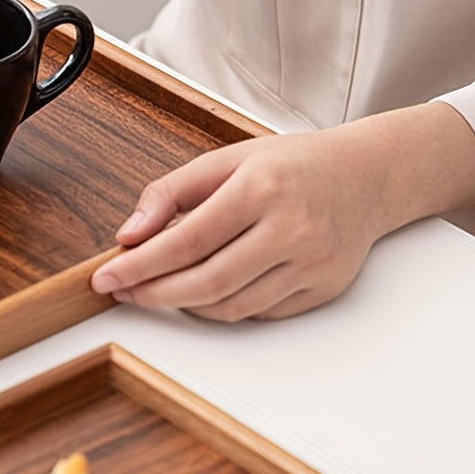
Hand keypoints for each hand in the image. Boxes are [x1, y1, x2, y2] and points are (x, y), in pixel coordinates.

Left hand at [90, 99, 474, 320]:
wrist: (368, 175)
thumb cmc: (291, 165)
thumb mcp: (225, 160)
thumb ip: (169, 194)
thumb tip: (127, 235)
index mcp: (261, 188)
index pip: (186, 241)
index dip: (139, 266)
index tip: (105, 278)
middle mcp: (292, 228)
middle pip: (206, 283)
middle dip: (154, 294)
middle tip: (123, 291)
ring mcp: (312, 264)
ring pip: (230, 306)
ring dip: (184, 305)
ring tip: (158, 289)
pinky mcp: (323, 289)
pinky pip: (257, 313)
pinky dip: (222, 308)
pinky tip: (204, 291)